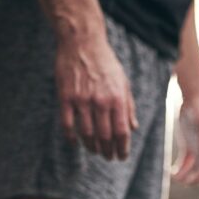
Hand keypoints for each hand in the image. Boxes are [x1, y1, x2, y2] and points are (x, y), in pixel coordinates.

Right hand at [54, 35, 137, 160]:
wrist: (82, 42)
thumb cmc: (105, 63)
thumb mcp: (123, 82)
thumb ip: (128, 106)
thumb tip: (133, 128)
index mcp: (117, 98)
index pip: (122, 132)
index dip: (122, 148)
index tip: (121, 157)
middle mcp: (100, 101)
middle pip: (105, 137)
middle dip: (107, 151)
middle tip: (108, 157)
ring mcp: (82, 100)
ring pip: (86, 133)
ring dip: (91, 146)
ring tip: (94, 150)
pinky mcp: (66, 97)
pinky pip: (68, 124)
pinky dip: (72, 137)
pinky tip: (75, 141)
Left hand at [173, 96, 198, 183]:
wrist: (192, 99)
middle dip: (196, 177)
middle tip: (186, 182)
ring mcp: (198, 149)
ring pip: (193, 168)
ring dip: (186, 175)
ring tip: (175, 178)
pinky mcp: (189, 148)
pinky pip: (185, 163)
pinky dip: (179, 169)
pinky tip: (171, 173)